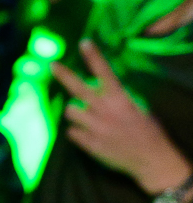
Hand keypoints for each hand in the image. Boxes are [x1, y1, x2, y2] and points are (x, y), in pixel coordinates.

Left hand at [53, 40, 192, 195]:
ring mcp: (95, 128)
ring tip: (86, 117)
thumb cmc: (147, 131)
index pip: (104, 73)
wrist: (150, 159)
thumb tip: (100, 89)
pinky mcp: (89, 144)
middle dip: (63, 75)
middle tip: (52, 65)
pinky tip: (88, 134)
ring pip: (70, 111)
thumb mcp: (136, 108)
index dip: (93, 56)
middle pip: (77, 88)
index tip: (83, 42)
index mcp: (119, 99)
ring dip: (75, 112)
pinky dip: (77, 131)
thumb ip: (116, 98)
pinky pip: (71, 132)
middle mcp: (104, 111)